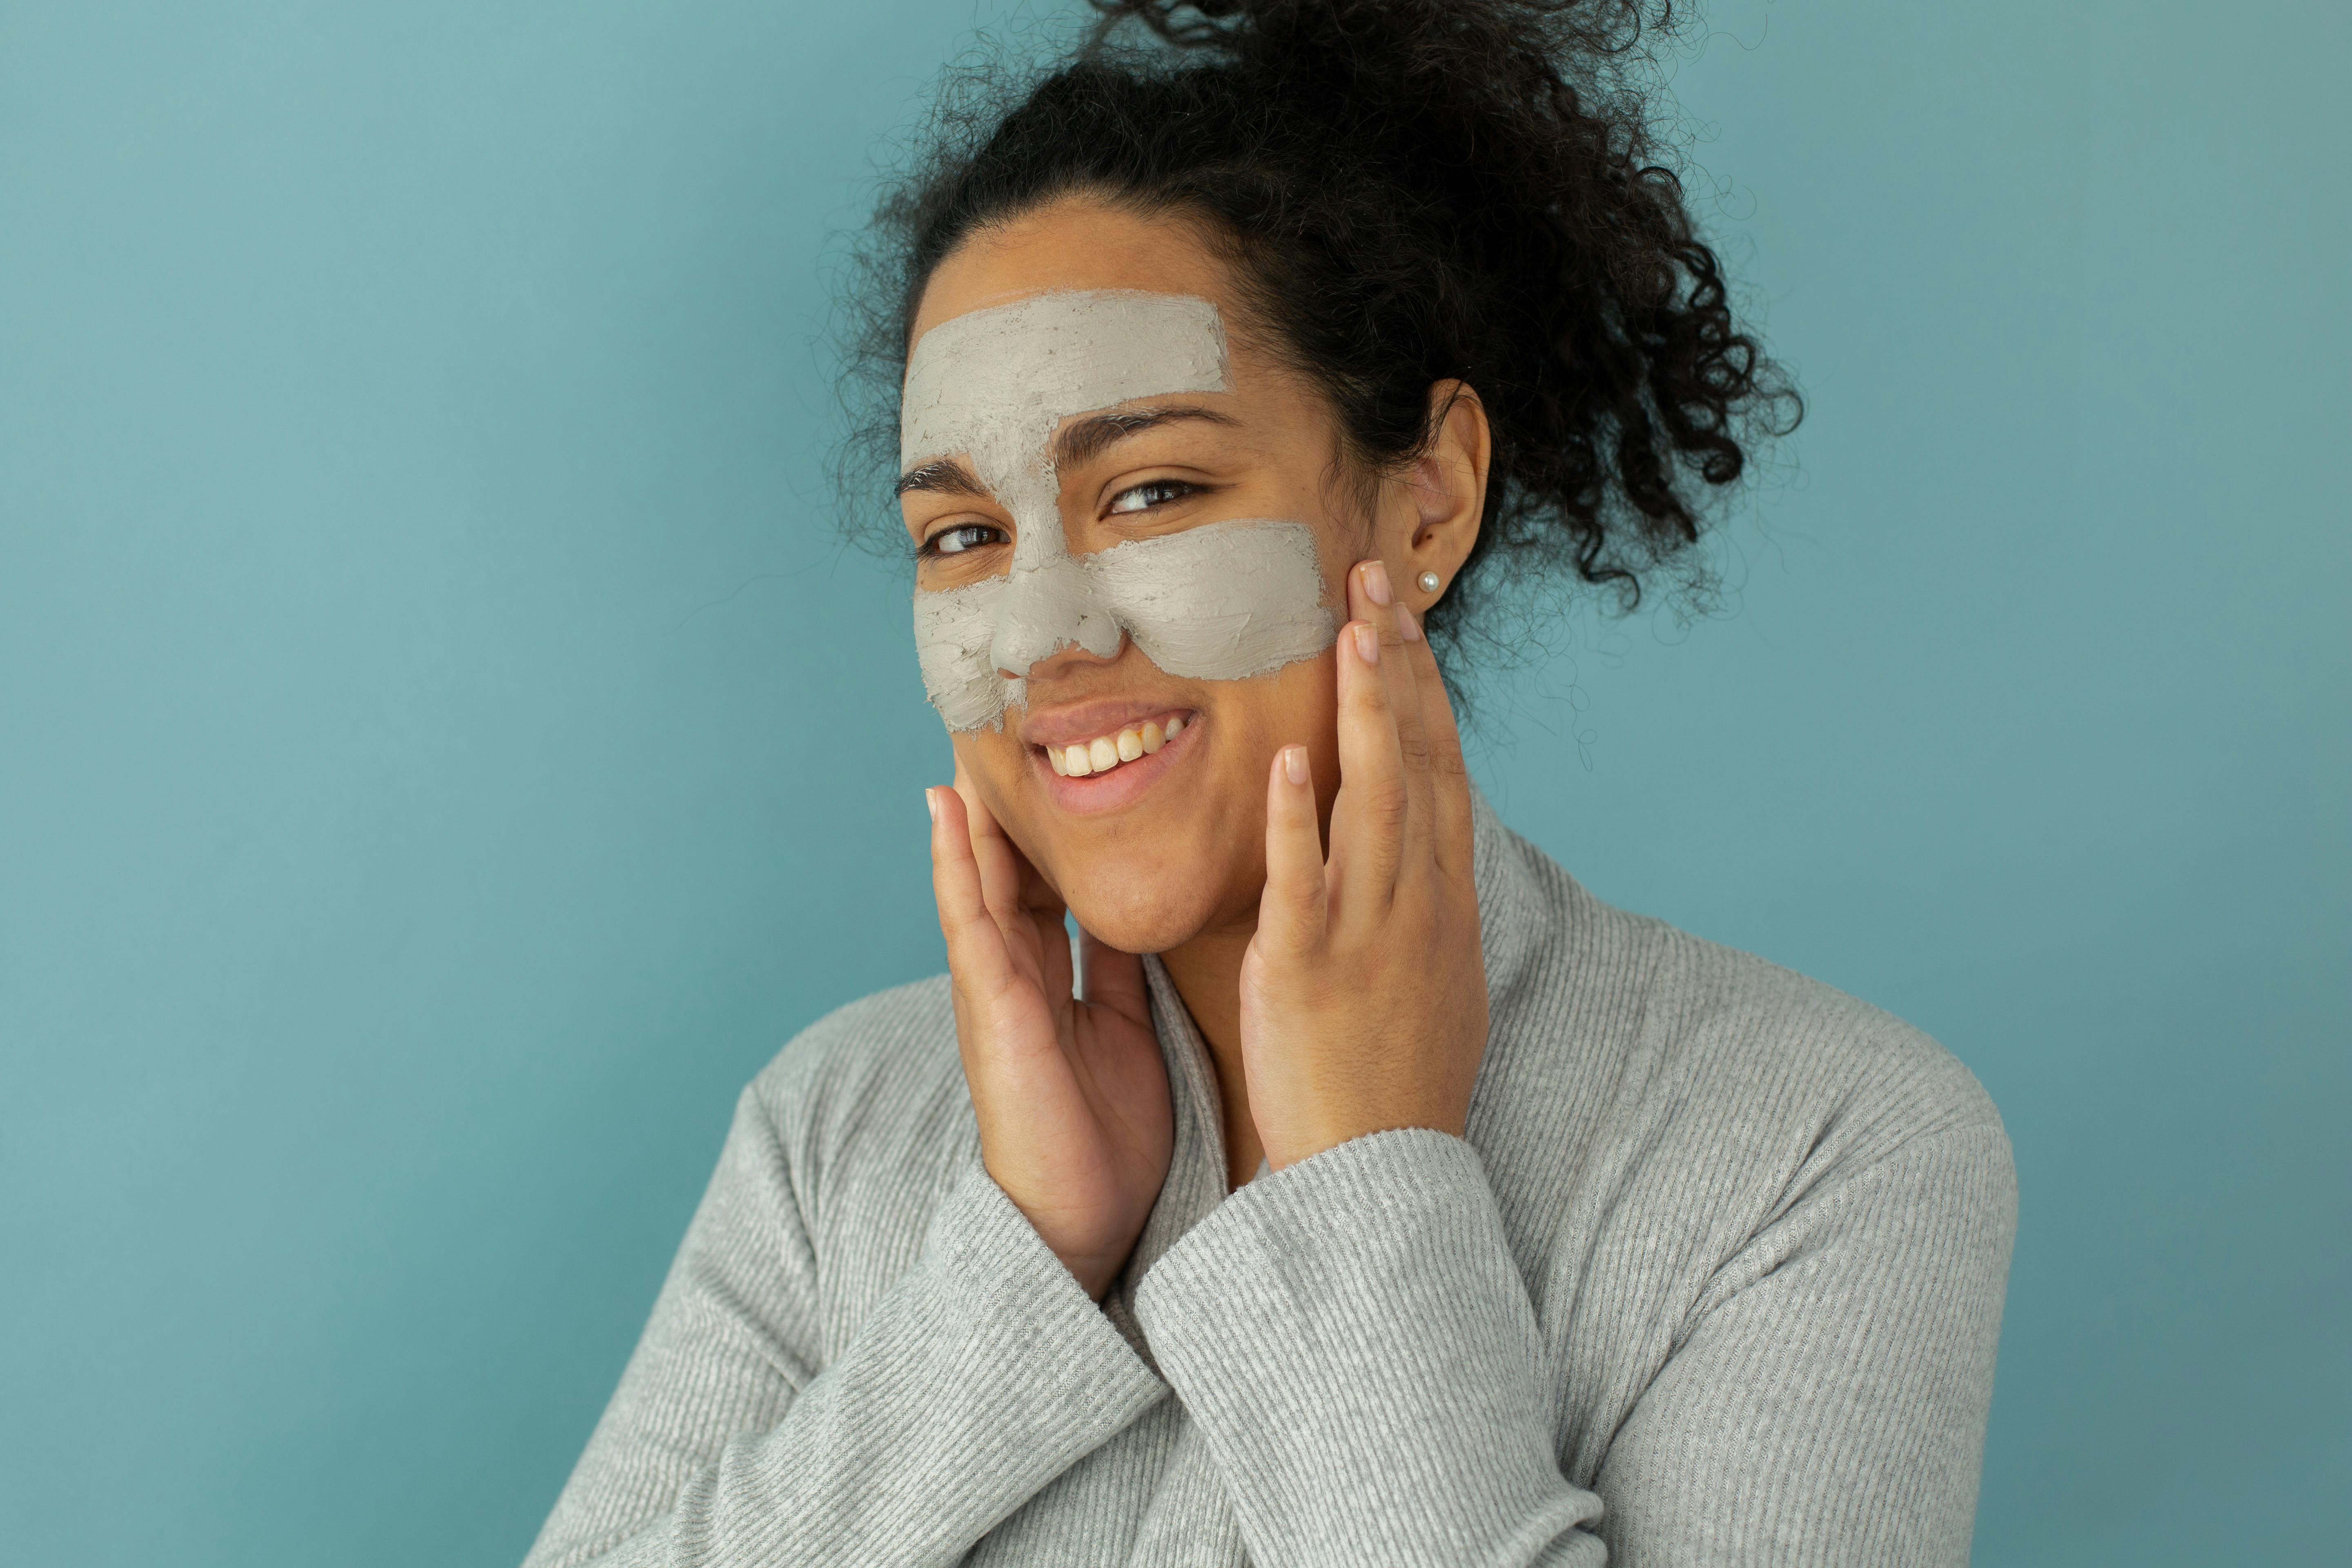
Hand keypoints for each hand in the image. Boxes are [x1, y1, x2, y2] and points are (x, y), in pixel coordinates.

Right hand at [926, 764, 1173, 1298]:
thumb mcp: (1125, 1029)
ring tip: (963, 741)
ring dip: (968, 816)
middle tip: (1004, 731)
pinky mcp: (991, 1006)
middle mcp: (1016, 975)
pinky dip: (954, 866)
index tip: (1056, 769)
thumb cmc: (1103, 1135)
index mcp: (1053, 980)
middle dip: (1004, 810)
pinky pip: (969, 922)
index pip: (1045, 887)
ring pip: (978, 882)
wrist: (1080, 1220)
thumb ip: (1121, 970)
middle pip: (1007, 873)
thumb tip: (1135, 914)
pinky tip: (947, 815)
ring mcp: (995, 988)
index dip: (1046, 832)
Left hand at [1239, 559, 1488, 1169]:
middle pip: (1416, 761)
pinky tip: (1287, 758)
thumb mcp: (1439, 973)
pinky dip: (1298, 819)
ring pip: (1374, 801)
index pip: (1440, 766)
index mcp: (1445, 898)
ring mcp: (1367, 931)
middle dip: (1399, 667)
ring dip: (1364, 711)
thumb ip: (1425, 898)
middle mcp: (1417, 901)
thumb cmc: (1400, 1075)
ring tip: (1350, 629)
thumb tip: (1423, 837)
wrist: (1382, 1169)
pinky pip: (1305, 880)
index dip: (1422, 686)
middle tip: (1374, 579)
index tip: (1400, 615)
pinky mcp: (1308, 967)